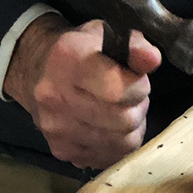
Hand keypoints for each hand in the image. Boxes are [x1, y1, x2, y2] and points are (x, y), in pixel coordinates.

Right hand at [4, 15, 161, 168]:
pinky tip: (109, 127)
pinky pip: (109, 157)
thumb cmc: (84, 50)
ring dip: (130, 128)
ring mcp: (56, 127)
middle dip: (137, 108)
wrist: (40, 70)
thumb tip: (152, 59)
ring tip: (119, 110)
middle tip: (130, 97)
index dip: (138, 87)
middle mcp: (56, 96)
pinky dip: (117, 144)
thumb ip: (135, 46)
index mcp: (69, 60)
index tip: (135, 79)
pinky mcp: (61, 150)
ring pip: (121, 142)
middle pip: (124, 120)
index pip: (119, 90)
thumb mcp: (109, 35)